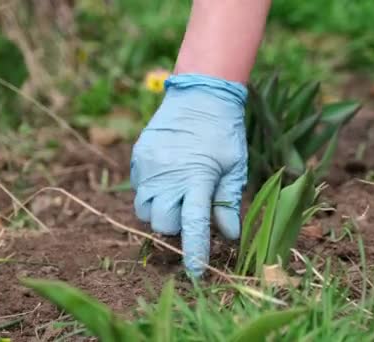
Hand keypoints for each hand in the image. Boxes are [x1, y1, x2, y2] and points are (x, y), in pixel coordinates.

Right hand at [130, 74, 247, 276]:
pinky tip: (166, 179)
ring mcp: (149, 166)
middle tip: (190, 214)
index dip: (194, 253)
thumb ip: (228, 202)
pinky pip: (138, 189)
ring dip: (160, 213)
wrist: (200, 95)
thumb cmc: (224, 132)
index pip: (193, 226)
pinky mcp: (138, 158)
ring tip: (176, 197)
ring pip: (145, 210)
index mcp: (197, 179)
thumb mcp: (235, 167)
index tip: (196, 273)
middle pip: (162, 224)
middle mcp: (168, 175)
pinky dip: (151, 193)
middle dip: (176, 228)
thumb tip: (229, 236)